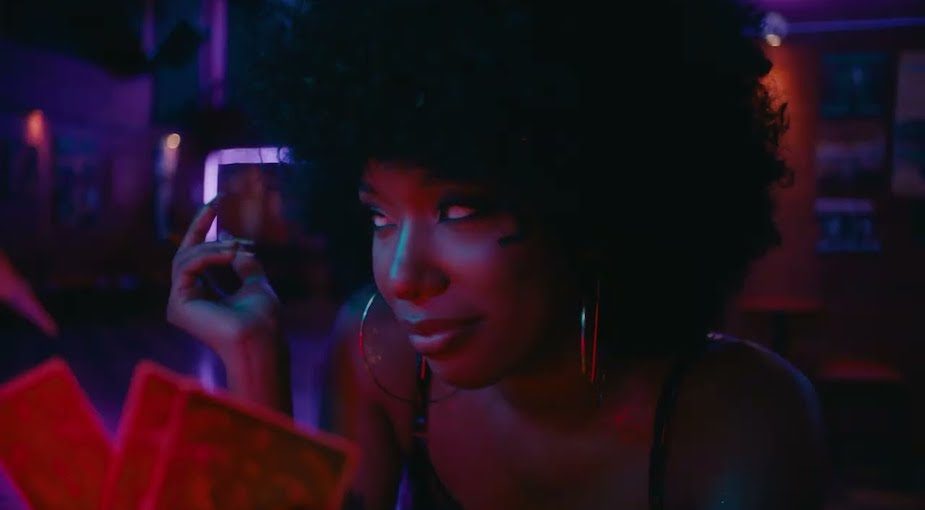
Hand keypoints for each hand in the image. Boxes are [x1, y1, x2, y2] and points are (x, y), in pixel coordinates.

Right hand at [166, 197, 280, 359]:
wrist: (262, 343)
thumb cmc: (263, 321)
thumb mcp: (256, 283)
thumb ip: (244, 264)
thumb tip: (235, 242)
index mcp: (202, 296)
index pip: (199, 256)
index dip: (207, 228)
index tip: (220, 203)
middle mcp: (186, 299)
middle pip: (186, 252)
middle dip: (202, 223)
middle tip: (219, 199)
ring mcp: (178, 303)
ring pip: (187, 257)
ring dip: (216, 246)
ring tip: (241, 246)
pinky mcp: (177, 305)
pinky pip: (188, 265)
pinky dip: (210, 255)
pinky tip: (232, 253)